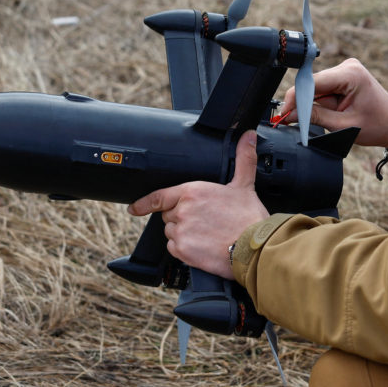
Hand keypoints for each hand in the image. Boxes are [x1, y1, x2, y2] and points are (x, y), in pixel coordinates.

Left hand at [127, 130, 268, 279]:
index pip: (159, 196)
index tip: (134, 208)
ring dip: (183, 234)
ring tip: (205, 234)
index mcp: (192, 191)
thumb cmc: (248, 217)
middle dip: (182, 218)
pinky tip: (202, 246)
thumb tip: (248, 136)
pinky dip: (184, 250)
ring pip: (171, 233)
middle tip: (204, 221)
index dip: (144, 203)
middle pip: (169, 215)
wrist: (253, 248)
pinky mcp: (182, 250)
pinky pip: (174, 249)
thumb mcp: (245, 184)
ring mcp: (180, 231)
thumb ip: (244, 159)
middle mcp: (182, 210)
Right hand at [278, 58, 387, 147]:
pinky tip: (333, 111)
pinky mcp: (345, 76)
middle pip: (314, 84)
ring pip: (318, 87)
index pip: (314, 82)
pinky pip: (325, 88)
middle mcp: (348, 66)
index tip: (284, 112)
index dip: (296, 97)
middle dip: (306, 102)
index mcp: (351, 75)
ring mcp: (346, 70)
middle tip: (297, 120)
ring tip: (332, 117)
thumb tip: (290, 114)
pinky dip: (324, 101)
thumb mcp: (343, 125)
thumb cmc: (376, 124)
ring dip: (318, 103)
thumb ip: (315, 117)